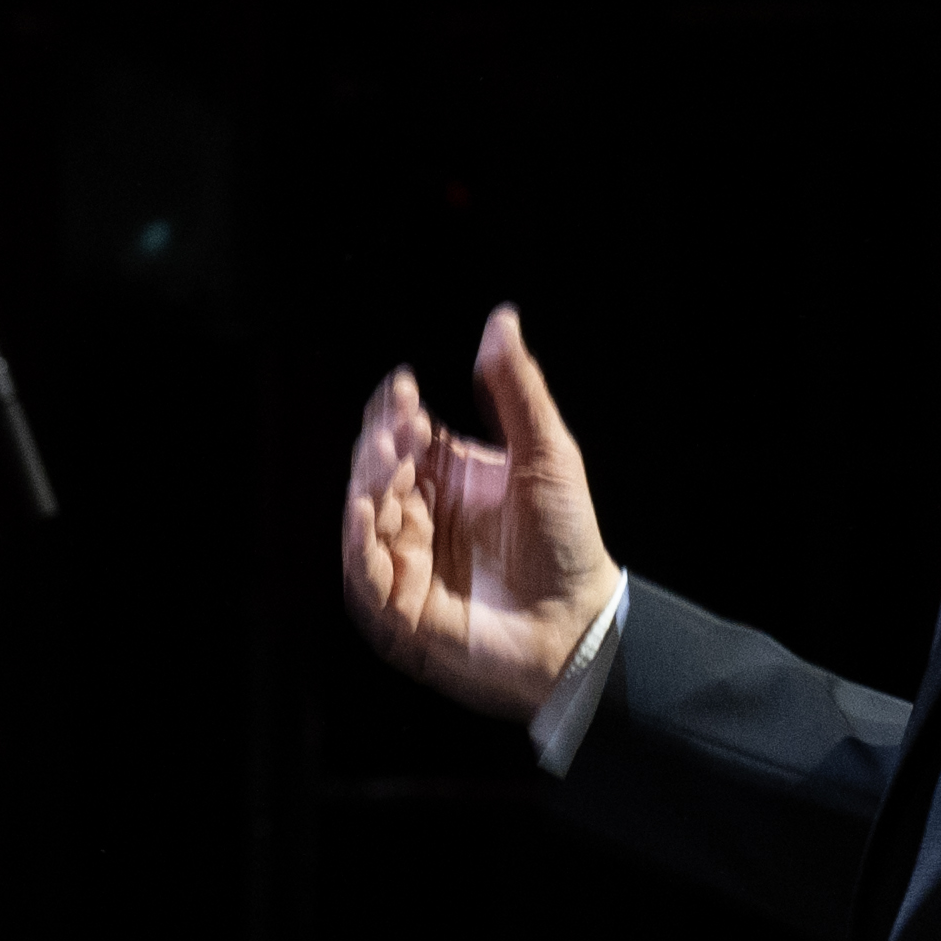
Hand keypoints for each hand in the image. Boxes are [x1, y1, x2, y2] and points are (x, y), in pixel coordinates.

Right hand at [340, 303, 623, 716]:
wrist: (582, 622)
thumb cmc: (568, 541)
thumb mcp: (547, 453)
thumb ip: (516, 390)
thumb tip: (500, 319)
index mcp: (446, 478)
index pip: (405, 435)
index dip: (399, 410)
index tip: (406, 387)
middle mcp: (419, 516)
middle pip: (378, 470)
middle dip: (381, 443)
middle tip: (398, 424)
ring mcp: (405, 561)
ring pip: (365, 515)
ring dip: (369, 482)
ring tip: (386, 456)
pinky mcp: (399, 608)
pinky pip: (364, 573)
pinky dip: (358, 541)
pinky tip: (366, 508)